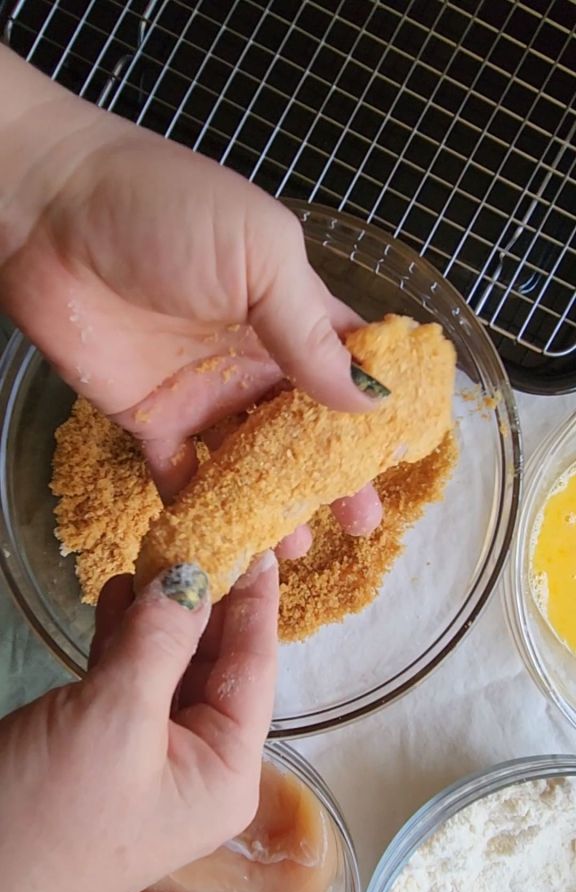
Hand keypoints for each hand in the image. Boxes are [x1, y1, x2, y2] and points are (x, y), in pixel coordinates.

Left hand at [0, 48, 382, 553]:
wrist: (47, 213)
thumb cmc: (165, 213)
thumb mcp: (259, 254)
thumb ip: (309, 331)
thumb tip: (369, 401)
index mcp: (288, 311)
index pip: (348, 366)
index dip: (378, 411)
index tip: (405, 459)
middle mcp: (253, 358)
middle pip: (307, 429)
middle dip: (336, 476)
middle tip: (361, 524)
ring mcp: (203, 393)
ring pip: (251, 463)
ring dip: (276, 504)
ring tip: (299, 548)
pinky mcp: (152, 420)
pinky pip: (185, 476)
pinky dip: (205, 511)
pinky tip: (230, 544)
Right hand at [0, 554, 277, 891]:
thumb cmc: (51, 815)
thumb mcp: (115, 719)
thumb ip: (160, 641)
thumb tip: (193, 573)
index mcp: (227, 771)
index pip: (254, 668)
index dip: (256, 602)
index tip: (263, 540)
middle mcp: (199, 763)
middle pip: (214, 663)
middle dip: (204, 599)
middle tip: (201, 528)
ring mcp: (149, 755)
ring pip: (168, 664)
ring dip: (160, 610)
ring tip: (157, 548)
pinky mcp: (102, 746)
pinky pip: (127, 677)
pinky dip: (123, 634)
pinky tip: (118, 591)